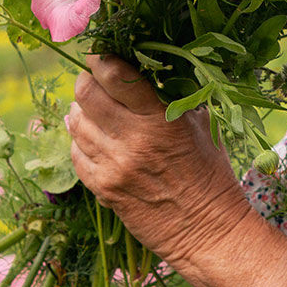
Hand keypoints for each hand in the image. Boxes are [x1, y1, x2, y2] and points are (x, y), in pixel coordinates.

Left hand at [64, 56, 249, 271]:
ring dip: (81, 111)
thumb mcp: (201, 126)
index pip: (115, 75)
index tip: (102, 54)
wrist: (209, 232)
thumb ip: (172, 96)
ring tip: (92, 109)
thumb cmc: (211, 175)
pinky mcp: (103, 190)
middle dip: (86, 81)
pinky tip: (92, 139)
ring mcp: (114, 166)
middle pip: (86, 94)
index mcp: (160, 119)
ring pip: (76, 123)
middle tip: (93, 79)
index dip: (101, 59)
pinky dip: (79, 142)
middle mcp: (133, 140)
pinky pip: (75, 155)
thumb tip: (144, 68)